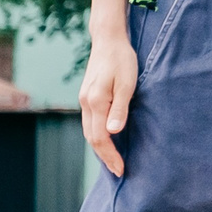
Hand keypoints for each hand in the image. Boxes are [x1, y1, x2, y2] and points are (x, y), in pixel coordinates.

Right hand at [79, 33, 138, 177]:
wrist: (108, 40)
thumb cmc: (122, 60)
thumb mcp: (127, 83)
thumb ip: (120, 108)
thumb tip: (113, 132)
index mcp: (96, 101)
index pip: (101, 137)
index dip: (110, 155)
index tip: (121, 168)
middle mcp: (86, 103)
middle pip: (92, 138)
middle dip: (104, 157)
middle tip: (118, 171)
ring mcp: (84, 99)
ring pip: (89, 131)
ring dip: (100, 148)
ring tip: (113, 161)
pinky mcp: (87, 96)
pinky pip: (90, 122)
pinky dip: (97, 136)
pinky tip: (107, 140)